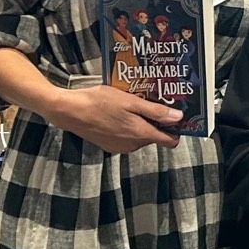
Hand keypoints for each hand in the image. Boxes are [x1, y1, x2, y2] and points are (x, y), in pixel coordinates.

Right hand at [45, 85, 182, 153]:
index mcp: (141, 134)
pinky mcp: (109, 145)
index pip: (170, 141)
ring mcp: (120, 147)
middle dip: (155, 121)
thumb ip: (155, 111)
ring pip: (140, 136)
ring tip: (133, 103)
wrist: (70, 111)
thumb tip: (179, 118)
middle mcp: (133, 145)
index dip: (176, 129)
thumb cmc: (100, 102)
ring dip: (140, 122)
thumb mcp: (131, 101)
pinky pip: (126, 137)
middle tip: (150, 100)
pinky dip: (127, 126)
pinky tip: (119, 111)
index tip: (176, 115)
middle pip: (154, 136)